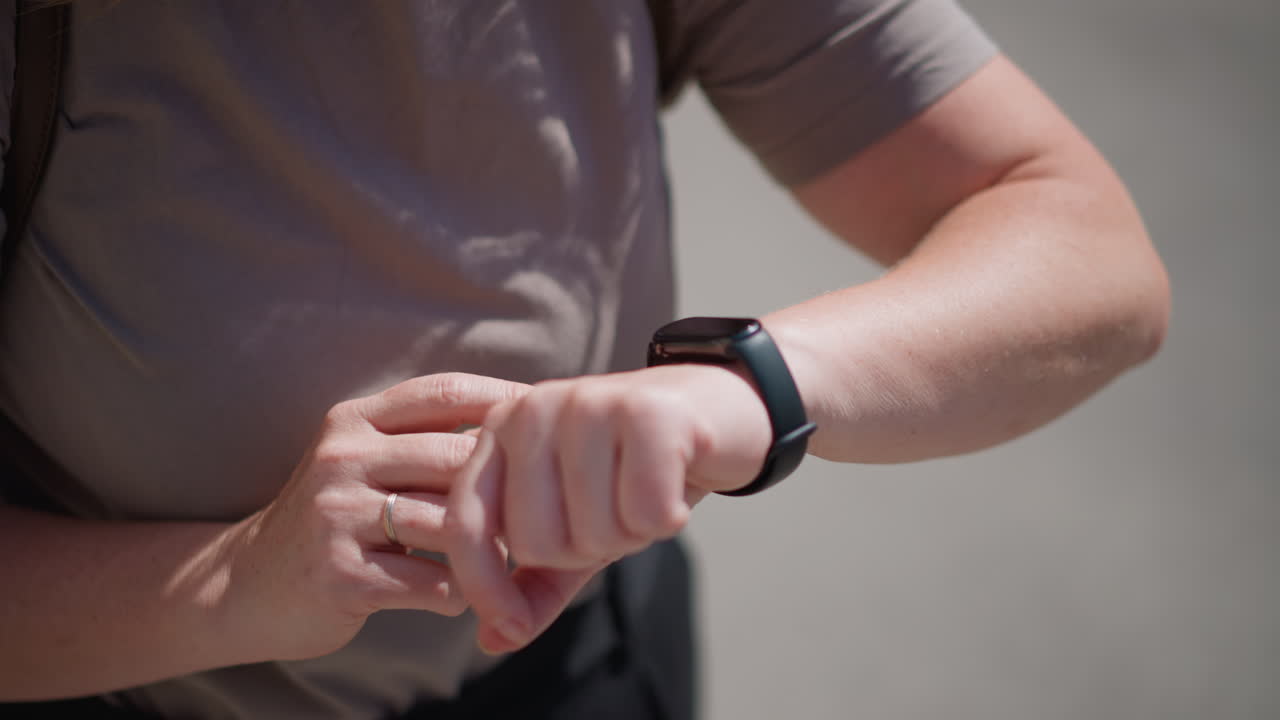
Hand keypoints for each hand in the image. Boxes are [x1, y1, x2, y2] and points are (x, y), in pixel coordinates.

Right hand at [220, 373, 530, 661]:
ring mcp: (336, 514)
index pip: (445, 393)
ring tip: (510, 559)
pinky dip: (459, 592)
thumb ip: (425, 437)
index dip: (504, 400)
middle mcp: (342, 458)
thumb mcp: (366, 461)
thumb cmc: (337, 519)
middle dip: (509, 486)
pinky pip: (430, 581)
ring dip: (491, 546)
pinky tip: (462, 596)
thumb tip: (521, 415)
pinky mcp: (338, 574)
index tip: (550, 419)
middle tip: (545, 510)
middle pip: (457, 457)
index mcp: (355, 421)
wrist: (249, 585)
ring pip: (450, 521)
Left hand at [445, 364, 770, 653]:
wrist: (722, 406)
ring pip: (594, 533)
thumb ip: (536, 580)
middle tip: (618, 511)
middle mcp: (535, 408)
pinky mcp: (648, 412)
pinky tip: (677, 485)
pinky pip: (646, 513)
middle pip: (536, 542)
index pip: (467, 522)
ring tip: (648, 491)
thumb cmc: (639, 467)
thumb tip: (495, 639)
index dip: (486, 586)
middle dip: (587, 550)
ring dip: (633, 533)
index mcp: (503, 430)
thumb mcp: (581, 523)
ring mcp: (589, 402)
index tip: (510, 625)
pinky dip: (669, 518)